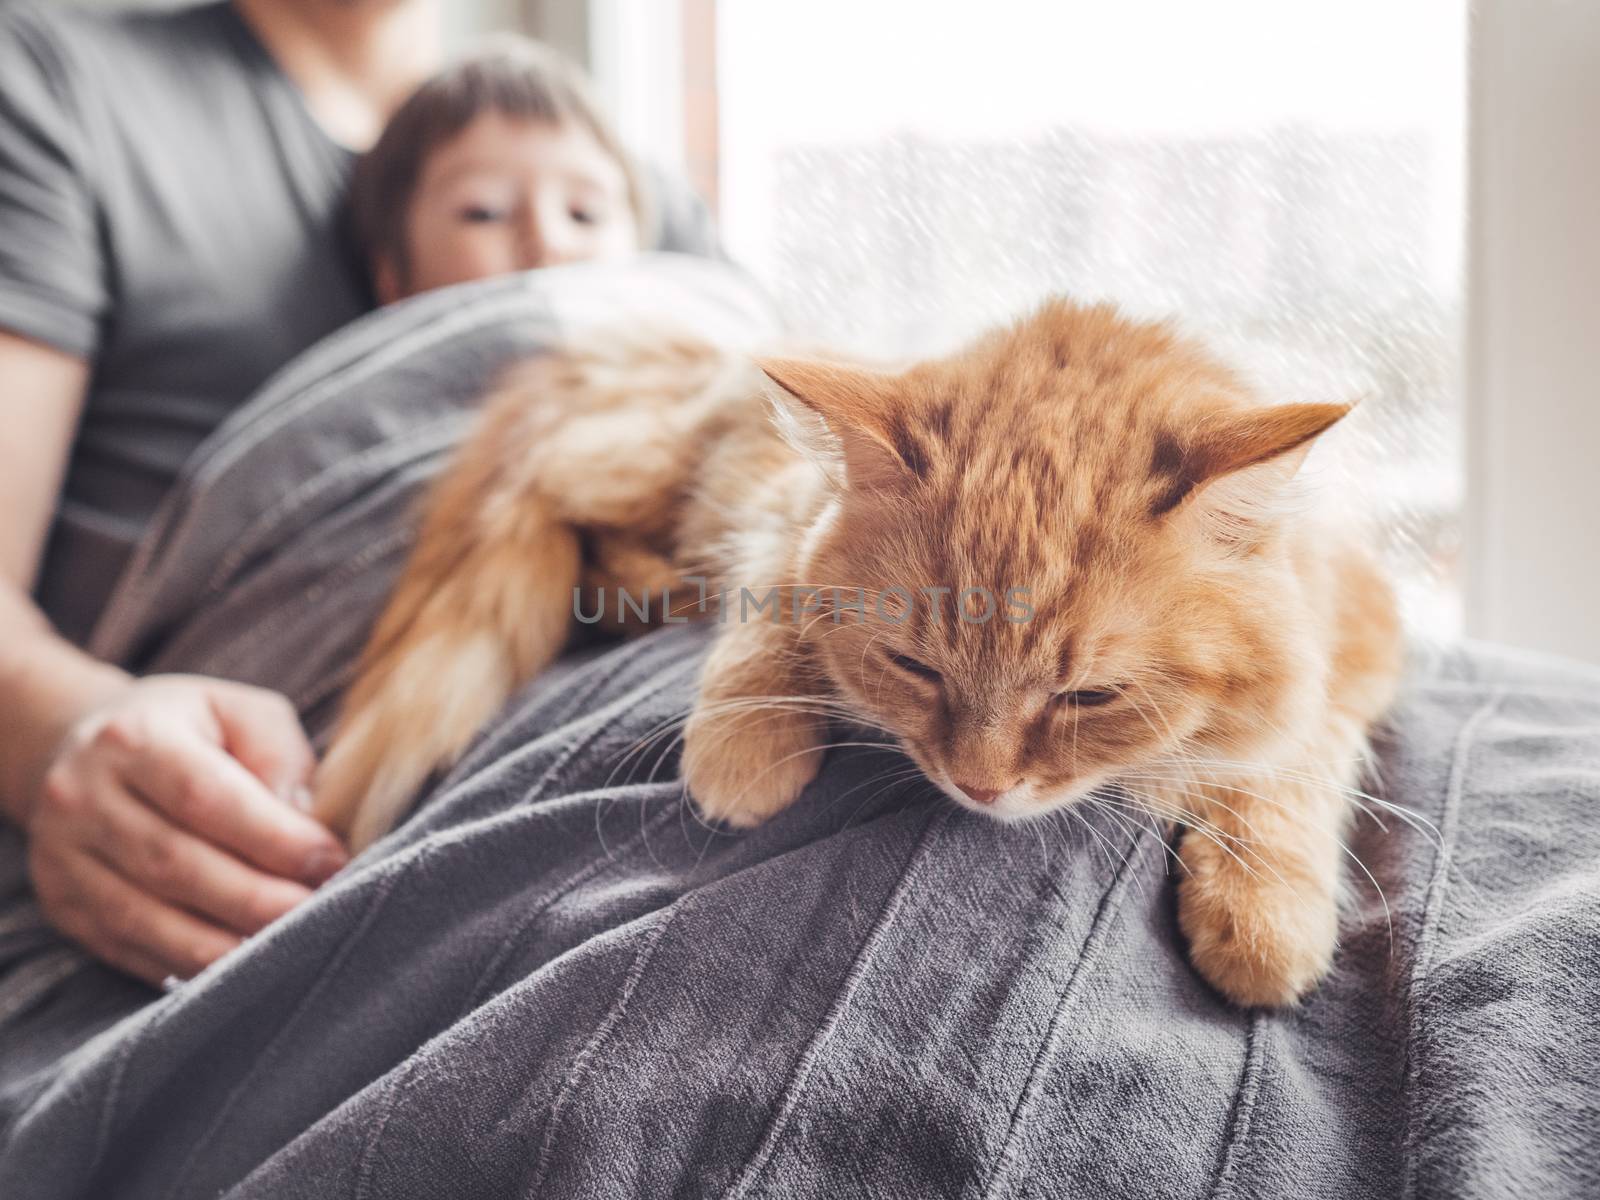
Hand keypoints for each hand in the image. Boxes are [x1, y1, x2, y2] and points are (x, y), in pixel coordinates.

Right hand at [29, 675, 348, 984]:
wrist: (85, 749)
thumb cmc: (191, 731)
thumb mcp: (241, 713)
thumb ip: (278, 758)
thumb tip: (305, 825)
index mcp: (133, 738)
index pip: (204, 797)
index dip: (273, 838)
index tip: (330, 860)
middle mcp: (83, 797)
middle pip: (176, 865)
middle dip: (259, 899)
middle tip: (324, 910)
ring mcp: (64, 858)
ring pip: (149, 920)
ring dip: (229, 943)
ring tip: (291, 944)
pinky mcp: (64, 907)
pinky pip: (132, 949)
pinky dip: (193, 963)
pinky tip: (244, 961)